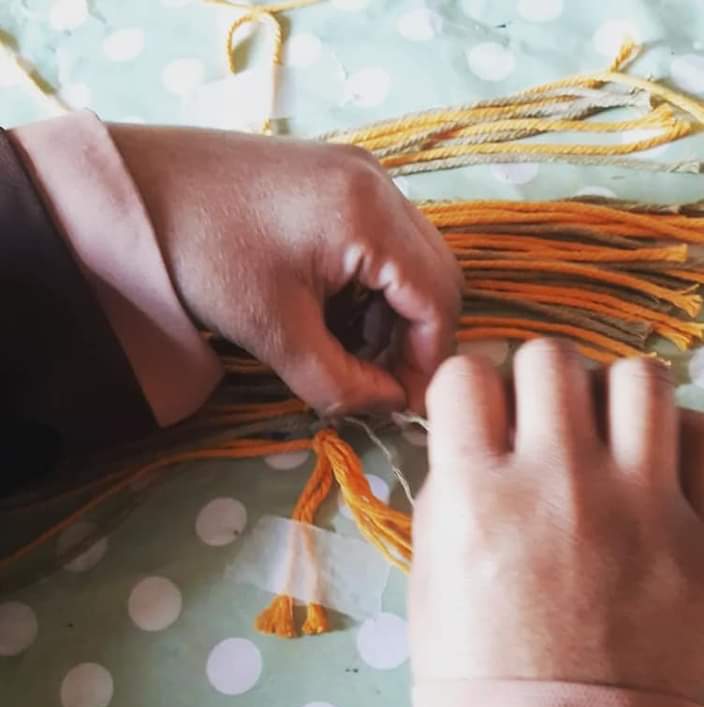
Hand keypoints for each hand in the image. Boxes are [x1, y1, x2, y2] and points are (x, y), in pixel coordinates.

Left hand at [110, 125, 461, 414]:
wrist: (135, 189)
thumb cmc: (202, 256)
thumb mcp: (273, 333)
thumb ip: (341, 383)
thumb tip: (389, 406)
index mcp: (370, 214)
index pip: (439, 299)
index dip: (428, 361)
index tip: (399, 404)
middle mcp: (378, 183)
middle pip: (435, 274)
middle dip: (413, 336)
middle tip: (374, 379)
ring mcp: (358, 174)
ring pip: (411, 259)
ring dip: (392, 312)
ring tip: (347, 348)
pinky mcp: (336, 177)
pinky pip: (381, 240)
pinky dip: (370, 285)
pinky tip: (331, 311)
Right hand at [410, 340, 703, 702]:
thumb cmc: (475, 670)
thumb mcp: (430, 571)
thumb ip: (452, 487)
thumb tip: (474, 437)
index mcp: (477, 492)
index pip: (466, 374)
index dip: (466, 386)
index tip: (477, 411)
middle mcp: (558, 482)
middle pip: (551, 357)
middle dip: (537, 380)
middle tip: (542, 422)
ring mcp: (641, 507)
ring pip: (639, 377)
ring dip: (612, 397)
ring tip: (607, 437)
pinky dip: (684, 443)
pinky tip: (661, 472)